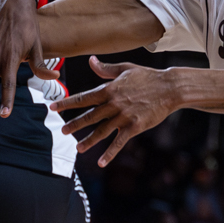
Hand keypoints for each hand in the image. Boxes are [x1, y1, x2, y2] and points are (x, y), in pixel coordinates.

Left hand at [49, 58, 180, 165]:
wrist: (169, 88)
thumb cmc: (148, 77)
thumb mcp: (125, 68)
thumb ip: (106, 68)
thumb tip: (91, 60)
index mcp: (109, 89)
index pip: (83, 97)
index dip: (67, 103)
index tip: (53, 107)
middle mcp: (114, 103)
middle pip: (89, 116)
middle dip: (74, 124)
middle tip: (62, 131)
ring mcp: (124, 116)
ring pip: (101, 131)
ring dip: (88, 141)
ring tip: (78, 148)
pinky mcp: (134, 126)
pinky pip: (119, 142)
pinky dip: (110, 153)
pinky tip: (101, 162)